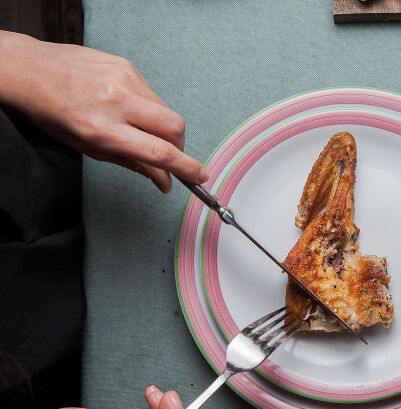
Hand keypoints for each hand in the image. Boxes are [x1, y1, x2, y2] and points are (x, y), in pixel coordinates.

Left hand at [0, 31, 207, 192]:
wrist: (30, 70)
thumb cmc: (53, 112)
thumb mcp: (88, 147)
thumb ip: (131, 163)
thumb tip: (164, 179)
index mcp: (101, 129)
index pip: (158, 152)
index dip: (185, 167)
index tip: (198, 176)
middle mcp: (115, 102)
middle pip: (174, 128)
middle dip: (180, 147)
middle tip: (170, 156)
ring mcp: (123, 79)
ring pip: (166, 111)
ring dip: (163, 128)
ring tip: (140, 130)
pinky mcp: (127, 66)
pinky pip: (153, 94)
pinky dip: (149, 108)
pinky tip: (128, 108)